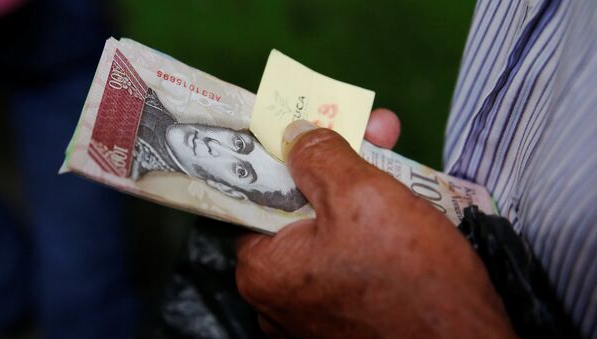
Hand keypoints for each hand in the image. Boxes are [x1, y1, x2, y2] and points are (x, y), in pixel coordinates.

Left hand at [236, 109, 515, 337]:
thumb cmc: (411, 277)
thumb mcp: (362, 196)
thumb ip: (319, 157)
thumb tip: (295, 135)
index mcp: (263, 270)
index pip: (255, 197)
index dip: (285, 155)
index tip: (310, 130)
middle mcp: (278, 298)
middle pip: (299, 210)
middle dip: (337, 165)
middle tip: (372, 132)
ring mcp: (313, 314)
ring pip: (330, 232)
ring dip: (359, 191)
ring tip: (393, 154)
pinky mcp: (347, 321)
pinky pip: (349, 261)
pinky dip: (369, 230)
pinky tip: (399, 202)